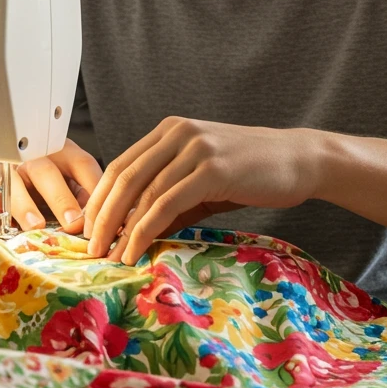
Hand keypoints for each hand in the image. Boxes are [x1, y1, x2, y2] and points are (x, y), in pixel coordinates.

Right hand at [0, 139, 102, 233]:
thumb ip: (85, 198)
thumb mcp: (67, 183)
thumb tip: (107, 225)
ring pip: (14, 184)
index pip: (81, 164)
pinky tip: (9, 231)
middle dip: (62, 198)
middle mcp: (33, 157)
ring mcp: (5, 170)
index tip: (102, 215)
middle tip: (74, 223)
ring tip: (37, 225)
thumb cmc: (39, 183)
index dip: (93, 188)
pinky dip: (0, 217)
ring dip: (26, 206)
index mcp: (60, 153)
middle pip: (47, 172)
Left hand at [82, 117, 316, 263]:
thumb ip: (170, 198)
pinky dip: (145, 229)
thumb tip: (134, 232)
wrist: (300, 160)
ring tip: (109, 256)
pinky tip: (136, 249)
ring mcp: (194, 148)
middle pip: (123, 177)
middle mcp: (177, 133)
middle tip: (89, 248)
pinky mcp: (212, 169)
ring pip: (142, 191)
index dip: (98, 199)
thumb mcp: (203, 180)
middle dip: (101, 216)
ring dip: (120, 228)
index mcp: (169, 131)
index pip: (120, 165)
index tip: (85, 230)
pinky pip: (167, 202)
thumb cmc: (252, 172)